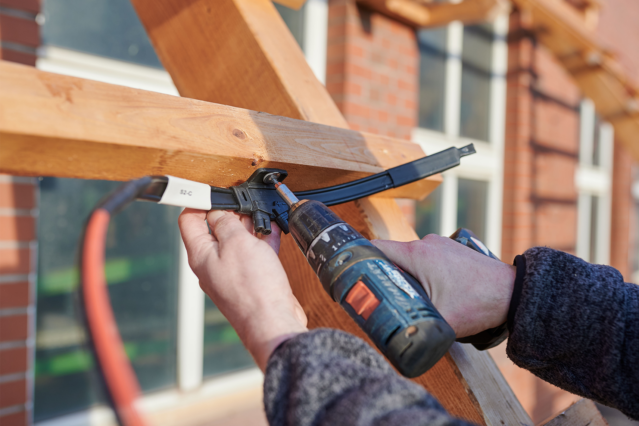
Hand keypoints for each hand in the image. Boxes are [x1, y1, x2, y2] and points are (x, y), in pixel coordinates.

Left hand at [178, 209, 307, 370]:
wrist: (272, 321)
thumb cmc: (253, 289)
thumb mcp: (237, 242)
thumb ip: (226, 221)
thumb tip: (219, 210)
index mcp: (200, 255)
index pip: (189, 220)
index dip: (199, 201)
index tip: (215, 191)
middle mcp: (212, 264)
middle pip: (214, 229)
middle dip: (229, 212)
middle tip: (244, 204)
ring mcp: (231, 272)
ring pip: (236, 240)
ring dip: (248, 226)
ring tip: (260, 216)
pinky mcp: (250, 278)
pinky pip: (252, 253)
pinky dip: (261, 241)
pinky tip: (271, 233)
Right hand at [372, 235, 515, 338]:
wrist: (513, 294)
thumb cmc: (480, 302)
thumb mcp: (440, 321)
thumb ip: (414, 328)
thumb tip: (395, 340)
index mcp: (417, 254)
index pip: (375, 249)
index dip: (360, 262)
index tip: (352, 277)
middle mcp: (426, 244)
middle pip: (390, 256)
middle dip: (382, 275)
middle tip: (376, 296)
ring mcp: (439, 245)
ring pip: (408, 259)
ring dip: (404, 276)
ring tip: (405, 298)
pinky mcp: (450, 251)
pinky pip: (424, 259)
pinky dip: (420, 273)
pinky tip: (427, 292)